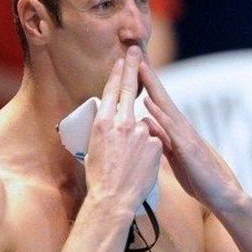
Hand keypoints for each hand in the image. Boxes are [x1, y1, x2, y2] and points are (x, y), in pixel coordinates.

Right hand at [85, 47, 161, 212]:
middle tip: (135, 51)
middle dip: (132, 68)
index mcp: (103, 123)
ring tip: (127, 161)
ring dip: (137, 139)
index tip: (123, 60)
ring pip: (143, 126)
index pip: (111, 91)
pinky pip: (154, 142)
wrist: (114, 200)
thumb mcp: (95, 147)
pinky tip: (139, 166)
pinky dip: (148, 151)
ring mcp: (141, 133)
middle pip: (128, 90)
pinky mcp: (156, 144)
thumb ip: (106, 129)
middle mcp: (122, 123)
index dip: (118, 73)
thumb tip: (111, 120)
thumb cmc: (99, 178)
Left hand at [139, 60, 243, 211]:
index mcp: (176, 129)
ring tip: (140, 67)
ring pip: (166, 106)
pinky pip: (170, 128)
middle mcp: (181, 126)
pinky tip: (148, 103)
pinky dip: (159, 114)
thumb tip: (145, 120)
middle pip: (161, 96)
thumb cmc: (196, 175)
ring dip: (152, 86)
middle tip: (135, 55)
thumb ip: (160, 135)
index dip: (146, 84)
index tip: (132, 66)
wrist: (219, 193)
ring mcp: (185, 135)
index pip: (158, 101)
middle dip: (148, 76)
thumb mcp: (173, 153)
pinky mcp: (187, 148)